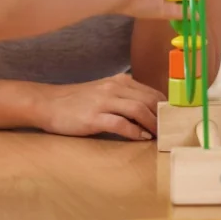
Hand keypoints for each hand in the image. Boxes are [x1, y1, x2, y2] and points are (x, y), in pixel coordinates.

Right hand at [37, 73, 163, 140]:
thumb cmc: (76, 101)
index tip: (173, 120)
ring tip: (159, 136)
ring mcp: (104, 102)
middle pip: (149, 100)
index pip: (152, 92)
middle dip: (163, 117)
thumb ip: (124, 98)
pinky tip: (141, 138)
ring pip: (138, 109)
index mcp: (119, 81)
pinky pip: (121, 124)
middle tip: (171, 131)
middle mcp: (114, 88)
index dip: (165, 107)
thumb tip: (148, 113)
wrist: (47, 103)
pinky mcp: (94, 117)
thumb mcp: (103, 93)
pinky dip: (134, 131)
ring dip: (153, 124)